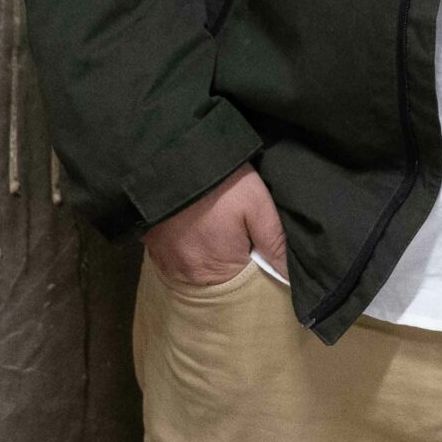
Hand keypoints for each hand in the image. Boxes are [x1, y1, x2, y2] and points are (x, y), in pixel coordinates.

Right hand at [143, 162, 283, 286]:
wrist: (172, 157)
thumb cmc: (221, 182)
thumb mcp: (257, 205)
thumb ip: (274, 243)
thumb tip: (288, 276)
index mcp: (218, 270)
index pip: (244, 283)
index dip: (253, 263)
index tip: (254, 242)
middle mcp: (189, 276)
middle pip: (219, 279)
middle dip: (231, 259)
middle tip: (234, 229)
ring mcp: (168, 264)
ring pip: (197, 269)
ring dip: (208, 254)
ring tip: (214, 226)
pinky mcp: (153, 250)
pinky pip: (177, 260)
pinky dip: (188, 248)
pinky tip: (195, 226)